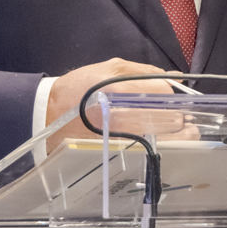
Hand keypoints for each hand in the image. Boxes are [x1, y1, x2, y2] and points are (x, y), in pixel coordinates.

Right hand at [45, 57, 199, 151]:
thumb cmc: (78, 90)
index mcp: (122, 91)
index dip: (170, 92)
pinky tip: (161, 143)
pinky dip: (165, 149)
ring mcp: (125, 141)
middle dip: (177, 114)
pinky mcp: (123, 158)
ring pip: (170, 141)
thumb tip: (174, 77)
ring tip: (176, 130)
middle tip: (175, 113)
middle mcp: (125, 118)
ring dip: (179, 134)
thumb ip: (142, 70)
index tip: (166, 95)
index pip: (165, 92)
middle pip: (172, 118)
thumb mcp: (107, 69)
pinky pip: (155, 154)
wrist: (47, 117)